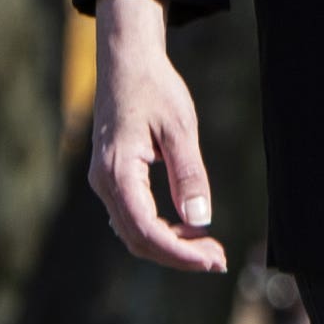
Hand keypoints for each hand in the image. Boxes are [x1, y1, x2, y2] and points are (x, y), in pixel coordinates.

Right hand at [88, 0, 227, 273]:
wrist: (125, 63)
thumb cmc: (154, 90)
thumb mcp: (179, 129)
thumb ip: (189, 175)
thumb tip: (202, 221)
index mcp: (118, 174)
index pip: (147, 230)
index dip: (181, 252)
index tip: (215, 260)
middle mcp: (104, 184)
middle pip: (138, 239)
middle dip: (179, 255)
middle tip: (219, 260)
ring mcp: (104, 183)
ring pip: (133, 232)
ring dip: (170, 245)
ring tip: (209, 249)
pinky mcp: (112, 178)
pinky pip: (132, 217)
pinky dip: (159, 230)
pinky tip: (187, 230)